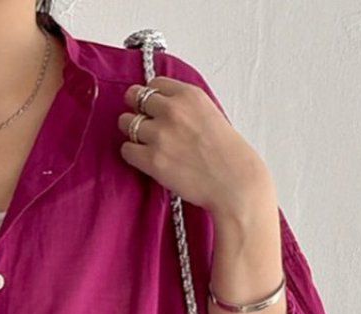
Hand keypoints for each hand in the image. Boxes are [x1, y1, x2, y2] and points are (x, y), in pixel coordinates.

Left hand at [118, 76, 273, 228]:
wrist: (234, 182)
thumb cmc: (227, 154)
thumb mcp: (210, 113)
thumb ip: (186, 106)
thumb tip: (165, 107)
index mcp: (189, 94)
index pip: (154, 83)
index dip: (151, 96)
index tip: (153, 107)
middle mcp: (172, 109)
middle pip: (134, 97)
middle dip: (136, 109)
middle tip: (142, 123)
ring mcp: (160, 134)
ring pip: (127, 123)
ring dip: (132, 132)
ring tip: (145, 144)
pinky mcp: (152, 159)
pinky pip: (126, 150)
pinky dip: (132, 154)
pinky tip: (145, 159)